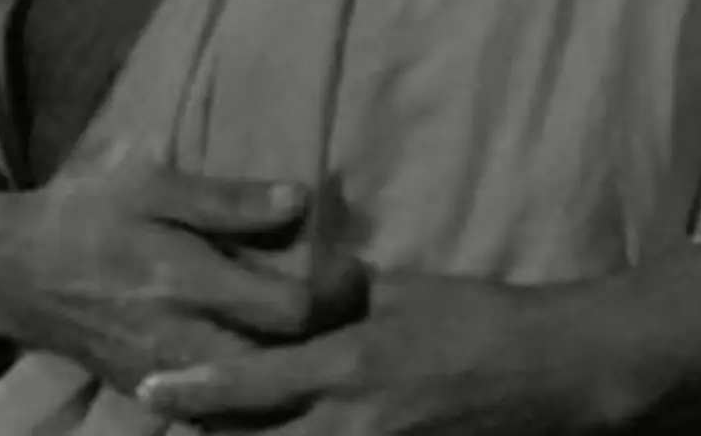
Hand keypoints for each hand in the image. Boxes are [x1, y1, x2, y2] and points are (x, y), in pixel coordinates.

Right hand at [0, 140, 366, 391]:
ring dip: (293, 383)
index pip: (286, 309)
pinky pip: (217, 419)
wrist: (15, 274)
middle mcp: (181, 342)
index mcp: (186, 280)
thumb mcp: (154, 185)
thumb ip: (228, 199)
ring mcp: (164, 380)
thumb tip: (301, 199)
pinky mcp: (149, 399)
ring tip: (326, 350)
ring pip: (250, 405)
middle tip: (351, 317)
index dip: (333, 292)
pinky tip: (278, 385)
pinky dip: (253, 407)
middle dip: (322, 347)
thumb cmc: (89, 214)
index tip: (356, 270)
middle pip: (278, 370)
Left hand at [136, 268, 608, 435]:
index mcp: (351, 364)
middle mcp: (355, 423)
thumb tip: (294, 279)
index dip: (197, 389)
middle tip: (169, 425)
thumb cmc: (476, 315)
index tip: (149, 387)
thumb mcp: (402, 288)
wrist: (551, 371)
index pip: (256, 384)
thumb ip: (341, 291)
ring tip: (212, 434)